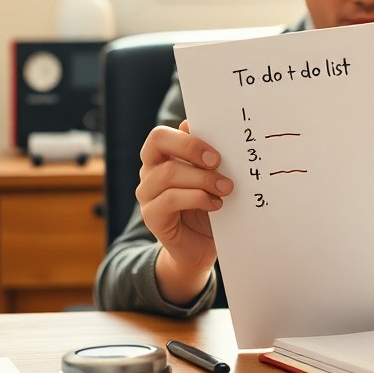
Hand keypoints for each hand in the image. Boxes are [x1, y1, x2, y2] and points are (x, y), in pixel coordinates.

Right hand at [137, 121, 231, 303]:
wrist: (201, 247)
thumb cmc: (208, 206)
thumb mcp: (211, 178)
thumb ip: (205, 155)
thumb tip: (193, 125)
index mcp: (162, 157)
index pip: (161, 135)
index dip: (187, 138)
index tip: (215, 151)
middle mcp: (149, 172)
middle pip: (158, 143)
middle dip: (191, 148)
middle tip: (218, 162)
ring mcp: (147, 194)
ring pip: (168, 173)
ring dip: (202, 179)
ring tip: (226, 188)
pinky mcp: (151, 216)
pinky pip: (170, 199)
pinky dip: (198, 198)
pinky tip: (216, 204)